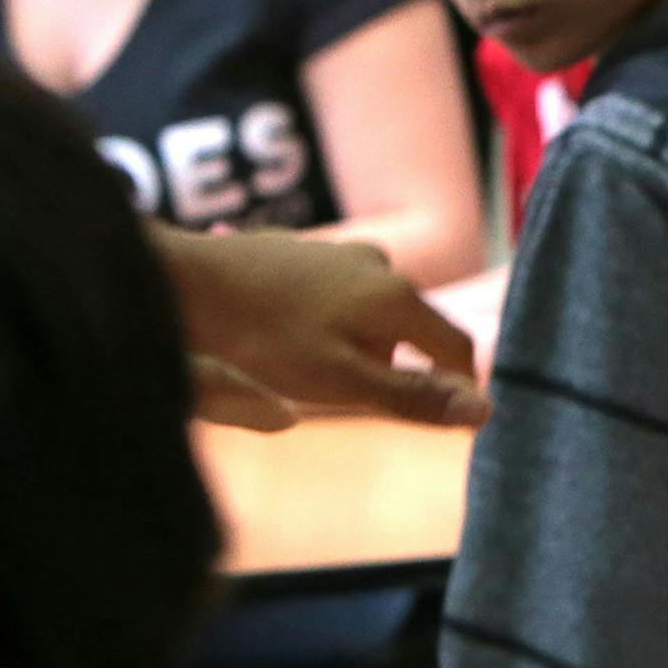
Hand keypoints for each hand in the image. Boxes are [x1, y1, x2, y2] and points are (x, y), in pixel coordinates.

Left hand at [154, 227, 488, 428]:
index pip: (456, 346)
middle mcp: (381, 265)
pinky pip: (339, 296)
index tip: (433, 417)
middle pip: (413, 329)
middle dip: (394, 366)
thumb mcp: (339, 381)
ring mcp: (343, 252)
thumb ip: (412, 397)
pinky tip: (284, 337)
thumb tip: (485, 409)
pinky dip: (327, 324)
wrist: (182, 278)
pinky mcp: (307, 250)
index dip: (455, 386)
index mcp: (398, 297)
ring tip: (304, 368)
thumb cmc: (262, 338)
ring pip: (374, 312)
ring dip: (358, 345)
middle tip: (342, 397)